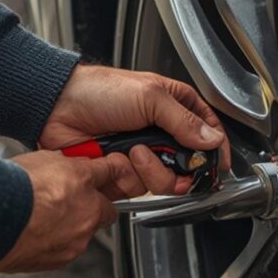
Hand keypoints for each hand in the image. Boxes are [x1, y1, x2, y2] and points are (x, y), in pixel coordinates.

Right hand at [0, 150, 134, 272]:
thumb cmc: (9, 188)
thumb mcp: (40, 159)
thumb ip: (62, 165)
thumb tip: (66, 166)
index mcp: (83, 181)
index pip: (109, 173)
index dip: (107, 173)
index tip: (106, 174)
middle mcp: (87, 212)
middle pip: (105, 210)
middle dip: (93, 206)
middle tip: (69, 201)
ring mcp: (76, 239)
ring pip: (83, 232)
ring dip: (70, 227)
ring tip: (41, 220)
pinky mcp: (61, 259)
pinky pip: (64, 249)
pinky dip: (52, 243)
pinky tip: (33, 234)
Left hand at [39, 66, 230, 196]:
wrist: (58, 107)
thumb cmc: (99, 90)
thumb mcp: (150, 97)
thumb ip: (185, 121)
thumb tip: (212, 139)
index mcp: (174, 107)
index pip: (207, 131)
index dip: (215, 150)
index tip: (219, 165)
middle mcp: (162, 133)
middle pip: (189, 164)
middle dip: (180, 167)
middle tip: (169, 159)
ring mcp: (143, 154)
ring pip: (166, 180)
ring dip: (151, 170)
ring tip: (134, 151)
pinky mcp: (124, 171)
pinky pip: (139, 187)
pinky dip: (129, 176)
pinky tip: (117, 159)